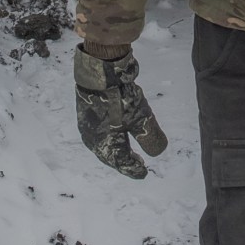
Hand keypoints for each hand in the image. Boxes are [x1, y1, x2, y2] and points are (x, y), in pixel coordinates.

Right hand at [73, 46, 167, 177]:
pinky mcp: (86, 113)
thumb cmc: (120, 97)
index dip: (133, 169)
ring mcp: (87, 125)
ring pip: (102, 144)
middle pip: (109, 156)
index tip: (144, 173)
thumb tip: (158, 152)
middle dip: (123, 161)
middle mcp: (92, 139)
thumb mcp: (141, 118)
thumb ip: (150, 137)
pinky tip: (115, 131)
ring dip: (115, 149)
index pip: (120, 162)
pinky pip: (98, 132)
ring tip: (127, 149)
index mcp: (104, 144)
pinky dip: (108, 137)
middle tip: (137, 163)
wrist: (99, 71)